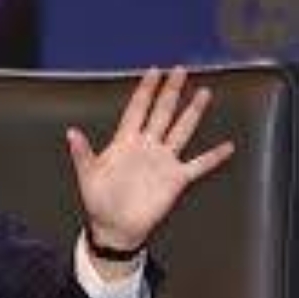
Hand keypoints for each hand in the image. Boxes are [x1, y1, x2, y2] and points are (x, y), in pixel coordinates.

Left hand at [67, 66, 234, 264]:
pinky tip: (227, 146)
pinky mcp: (176, 179)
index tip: (153, 71)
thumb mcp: (87, 175)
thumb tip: (71, 132)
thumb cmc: (98, 201)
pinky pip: (199, 165)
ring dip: (192, 113)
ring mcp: (163, 161)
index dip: (145, 91)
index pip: (137, 110)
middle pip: (162, 113)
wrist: (114, 227)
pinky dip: (213, 157)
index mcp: (125, 143)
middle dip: (170, 91)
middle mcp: (147, 147)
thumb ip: (82, 153)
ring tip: (204, 93)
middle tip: (180, 70)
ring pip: (181, 130)